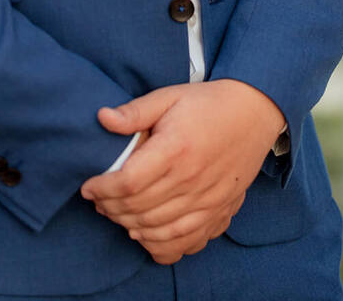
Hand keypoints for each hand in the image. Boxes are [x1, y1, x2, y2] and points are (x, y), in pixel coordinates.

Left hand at [81, 79, 285, 263]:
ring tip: (116, 214)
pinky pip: (185, 243)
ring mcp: (207, 201)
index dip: (103, 188)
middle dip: (110, 208)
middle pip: (139, 209)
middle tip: (98, 200)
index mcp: (176, 149)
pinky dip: (161, 246)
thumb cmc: (207, 103)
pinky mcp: (218, 213)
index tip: (88, 186)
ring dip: (130, 226)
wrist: (254, 112)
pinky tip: (146, 234)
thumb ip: (135, 111)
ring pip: (158, 230)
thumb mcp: (169, 96)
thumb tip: (102, 118)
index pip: (129, 182)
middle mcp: (191, 180)